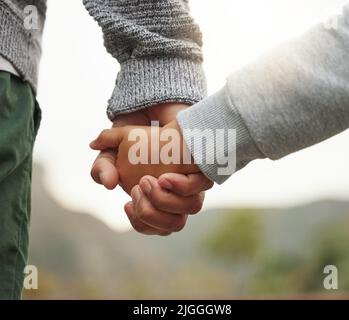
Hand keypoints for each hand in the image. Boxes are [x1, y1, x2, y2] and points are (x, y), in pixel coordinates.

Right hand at [90, 103, 213, 234]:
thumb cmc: (137, 143)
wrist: (158, 120)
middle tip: (137, 189)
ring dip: (164, 200)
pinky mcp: (204, 167)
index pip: (157, 228)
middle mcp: (182, 197)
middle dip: (150, 212)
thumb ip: (103, 167)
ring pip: (192, 208)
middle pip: (175, 225)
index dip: (141, 222)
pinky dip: (182, 186)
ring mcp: (195, 183)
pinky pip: (200, 185)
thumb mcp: (113, 153)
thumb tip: (108, 182)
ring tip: (147, 180)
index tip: (127, 204)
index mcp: (162, 201)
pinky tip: (165, 178)